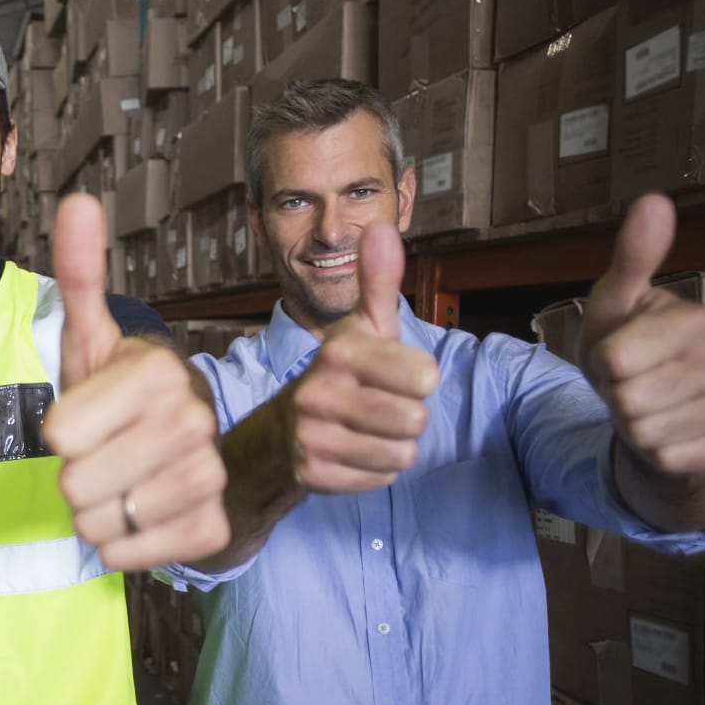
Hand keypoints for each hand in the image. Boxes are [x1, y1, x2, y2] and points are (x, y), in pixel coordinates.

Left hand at [41, 194, 229, 569]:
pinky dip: (118, 545)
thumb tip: (78, 201)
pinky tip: (138, 515)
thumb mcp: (91, 339)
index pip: (60, 434)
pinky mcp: (211, 527)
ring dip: (94, 512)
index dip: (58, 433)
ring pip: (100, 523)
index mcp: (159, 371)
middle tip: (100, 456)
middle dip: (73, 476)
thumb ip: (81, 275)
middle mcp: (194, 420)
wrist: (175, 456)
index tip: (87, 418)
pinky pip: (127, 554)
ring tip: (119, 483)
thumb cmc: (119, 396)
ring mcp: (209, 475)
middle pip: (76, 483)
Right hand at [281, 221, 439, 492]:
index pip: (424, 376)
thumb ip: (378, 280)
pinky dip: (373, 470)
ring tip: (365, 429)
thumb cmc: (339, 374)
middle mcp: (318, 394)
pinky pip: (380, 478)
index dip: (417, 378)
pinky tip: (351, 451)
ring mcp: (312, 437)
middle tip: (377, 406)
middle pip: (415, 419)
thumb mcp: (361, 327)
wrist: (280, 431)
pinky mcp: (313, 475)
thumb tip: (383, 226)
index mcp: (338, 353)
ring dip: (392, 445)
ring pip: (401, 453)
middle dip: (405, 416)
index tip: (392, 373)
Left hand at [579, 193, 704, 473]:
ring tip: (647, 407)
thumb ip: (632, 258)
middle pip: (630, 400)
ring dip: (633, 427)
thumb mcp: (614, 305)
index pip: (618, 360)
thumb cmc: (629, 350)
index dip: (603, 364)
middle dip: (616, 398)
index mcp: (699, 321)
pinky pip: (670, 459)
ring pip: (648, 433)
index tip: (615, 356)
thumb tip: (653, 201)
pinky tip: (669, 432)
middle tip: (629, 386)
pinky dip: (656, 453)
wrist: (655, 406)